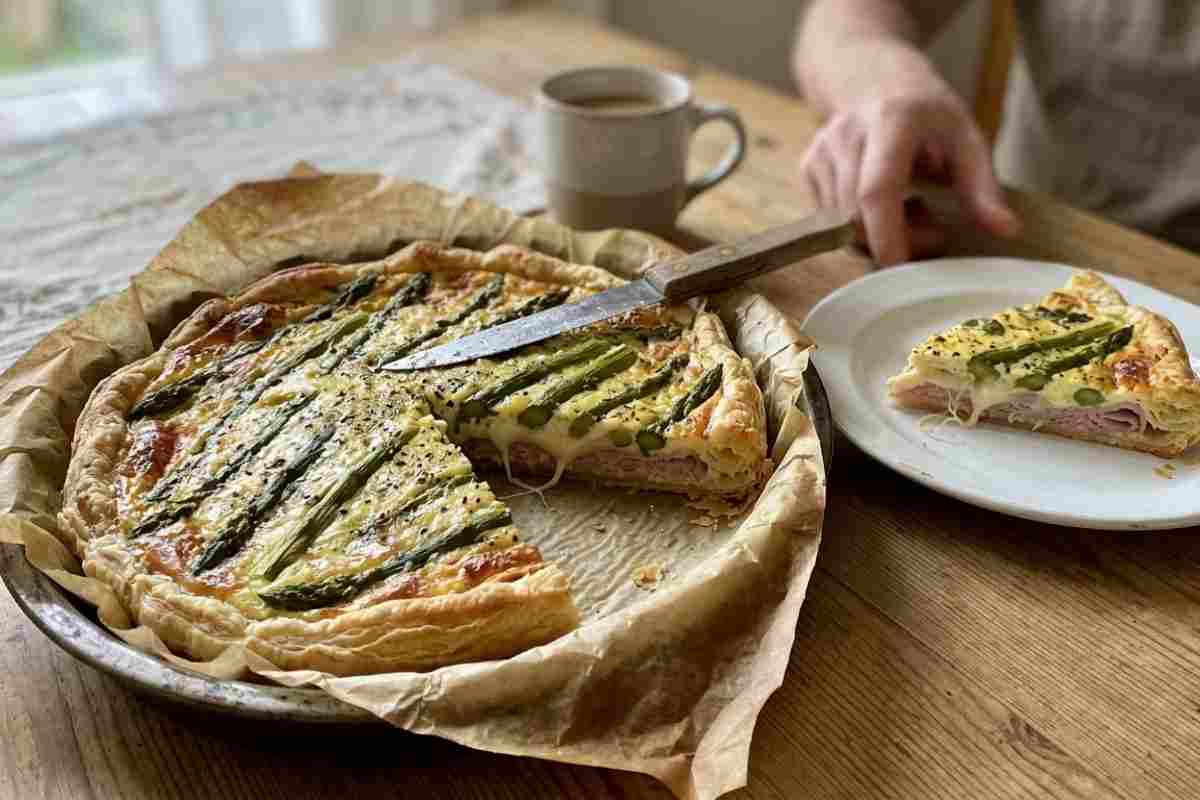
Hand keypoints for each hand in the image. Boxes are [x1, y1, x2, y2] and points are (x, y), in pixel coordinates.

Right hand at [800, 91, 1020, 264]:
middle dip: (894, 239)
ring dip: (877, 232)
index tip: (901, 266)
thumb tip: (1007, 230)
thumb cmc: (926, 112)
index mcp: (891, 121)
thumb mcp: (966, 138)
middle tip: (932, 229)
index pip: (877, 190)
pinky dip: (858, 222)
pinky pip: (830, 217)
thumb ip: (982, 187)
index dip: (887, 234)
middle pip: (857, 216)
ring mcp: (822, 150)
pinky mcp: (808, 166)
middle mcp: (847, 133)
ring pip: (841, 223)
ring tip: (910, 208)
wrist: (872, 76)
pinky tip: (882, 200)